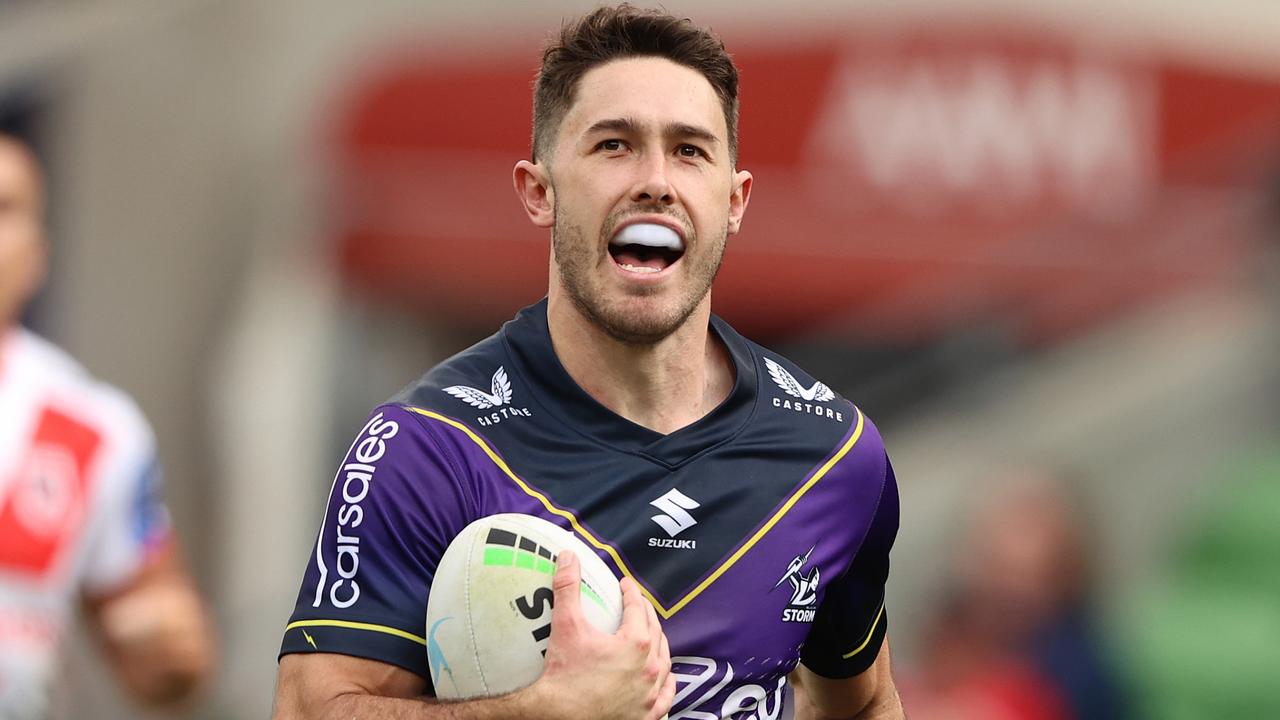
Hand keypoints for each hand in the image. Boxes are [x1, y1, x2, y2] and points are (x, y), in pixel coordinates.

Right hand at [525, 550, 673, 719]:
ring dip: (658, 646)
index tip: (626, 585)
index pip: (639, 608)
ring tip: (649, 636)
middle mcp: (650, 668)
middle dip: (645, 615)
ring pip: (664, 663)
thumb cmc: (563, 676)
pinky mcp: (646, 714)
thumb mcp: (566, 626)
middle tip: (635, 605)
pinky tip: (662, 676)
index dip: (631, 592)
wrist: (558, 717)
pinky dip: (665, 682)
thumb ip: (567, 588)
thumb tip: (568, 558)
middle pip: (655, 633)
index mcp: (636, 643)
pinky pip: (665, 695)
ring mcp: (650, 694)